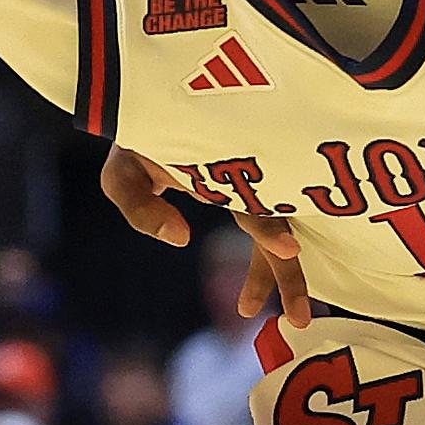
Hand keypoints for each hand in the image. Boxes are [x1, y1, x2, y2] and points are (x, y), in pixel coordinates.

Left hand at [96, 147, 312, 329]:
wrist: (150, 106)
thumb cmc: (136, 140)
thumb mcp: (124, 171)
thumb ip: (140, 207)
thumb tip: (180, 238)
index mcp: (221, 167)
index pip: (253, 203)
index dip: (270, 226)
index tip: (288, 252)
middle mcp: (246, 176)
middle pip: (279, 227)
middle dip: (290, 275)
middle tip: (300, 319)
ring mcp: (251, 184)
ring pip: (279, 231)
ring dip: (282, 272)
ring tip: (289, 315)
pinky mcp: (248, 190)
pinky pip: (268, 224)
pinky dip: (268, 254)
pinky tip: (261, 288)